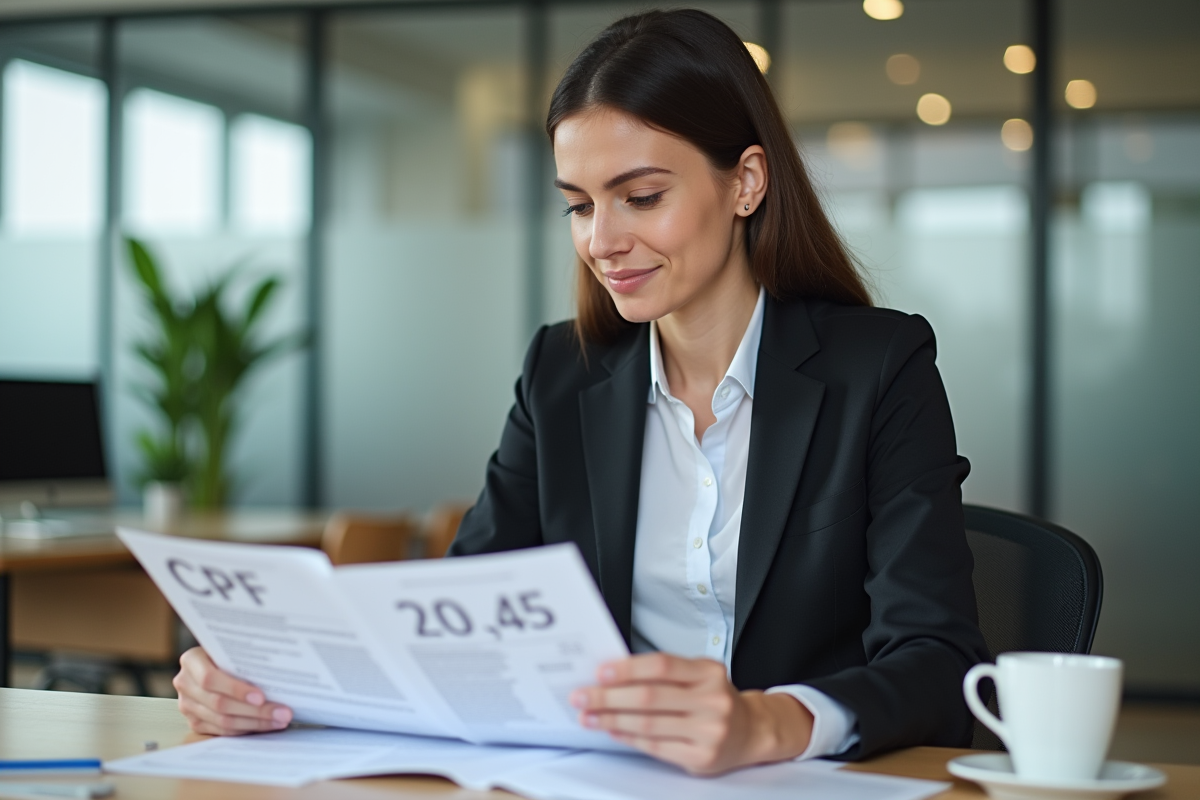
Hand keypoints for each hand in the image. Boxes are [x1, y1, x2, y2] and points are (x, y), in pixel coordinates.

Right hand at [172, 647, 293, 735]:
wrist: (211, 662)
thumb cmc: (229, 652)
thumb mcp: (232, 649)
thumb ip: (244, 658)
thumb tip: (277, 672)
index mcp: (191, 661)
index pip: (210, 679)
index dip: (235, 689)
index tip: (261, 696)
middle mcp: (185, 683)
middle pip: (219, 704)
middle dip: (255, 711)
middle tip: (282, 713)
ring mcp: (188, 705)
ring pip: (223, 721)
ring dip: (255, 723)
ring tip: (280, 720)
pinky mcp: (195, 722)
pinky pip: (222, 731)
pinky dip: (246, 729)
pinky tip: (266, 725)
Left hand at [569, 653, 813, 774]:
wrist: (749, 731)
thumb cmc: (714, 699)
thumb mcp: (698, 676)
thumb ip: (663, 674)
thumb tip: (612, 675)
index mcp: (709, 672)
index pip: (661, 666)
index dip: (627, 669)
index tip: (600, 672)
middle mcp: (712, 700)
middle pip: (650, 697)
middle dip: (608, 697)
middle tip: (582, 696)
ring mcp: (709, 731)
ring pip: (649, 724)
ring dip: (611, 719)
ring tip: (589, 715)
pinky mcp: (702, 757)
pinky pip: (655, 746)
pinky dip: (628, 737)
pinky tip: (612, 730)